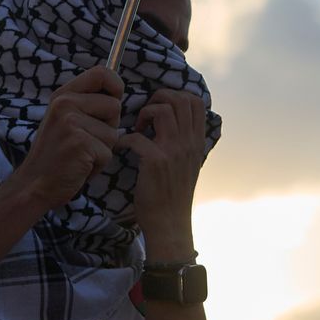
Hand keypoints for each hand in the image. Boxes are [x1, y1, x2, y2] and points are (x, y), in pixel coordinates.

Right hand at [8, 66, 123, 213]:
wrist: (33, 185)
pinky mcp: (80, 143)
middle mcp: (65, 104)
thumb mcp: (65, 119)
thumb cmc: (56, 154)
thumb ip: (86, 104)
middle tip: (85, 141)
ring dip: (103, 149)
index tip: (113, 100)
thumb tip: (117, 93)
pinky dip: (99, 165)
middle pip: (114, 106)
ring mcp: (71, 123)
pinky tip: (79, 166)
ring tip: (80, 155)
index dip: (116, 86)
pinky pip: (108, 152)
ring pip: (114, 132)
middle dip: (109, 127)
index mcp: (63, 95)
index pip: (102, 72)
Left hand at [120, 88, 209, 256]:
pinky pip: (137, 137)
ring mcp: (174, 151)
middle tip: (146, 114)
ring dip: (144, 114)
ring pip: (162, 110)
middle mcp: (189, 143)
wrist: (170, 225)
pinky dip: (125, 139)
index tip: (161, 107)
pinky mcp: (156, 162)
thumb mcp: (189, 165)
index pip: (196, 101)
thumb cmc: (174, 196)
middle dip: (158, 98)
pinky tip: (122, 148)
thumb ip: (184, 143)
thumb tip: (173, 123)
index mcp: (197, 142)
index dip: (176, 95)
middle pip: (179, 99)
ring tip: (138, 129)